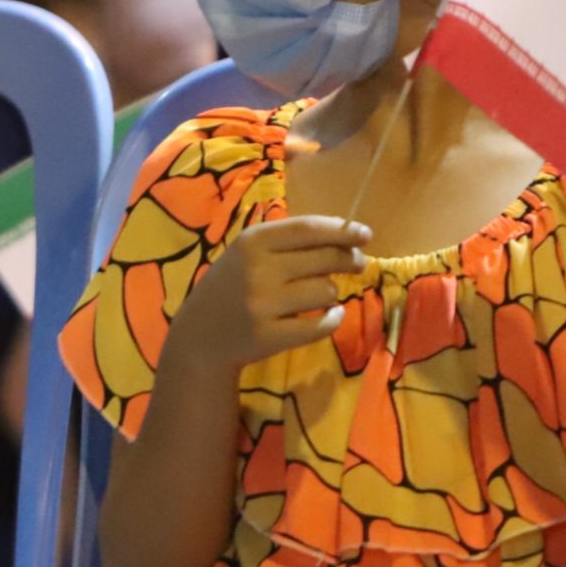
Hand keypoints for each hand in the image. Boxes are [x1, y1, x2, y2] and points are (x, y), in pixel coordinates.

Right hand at [167, 215, 370, 372]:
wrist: (199, 336)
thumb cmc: (231, 286)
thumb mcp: (247, 254)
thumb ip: (288, 241)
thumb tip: (347, 233)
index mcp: (252, 242)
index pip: (308, 229)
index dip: (342, 231)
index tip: (365, 234)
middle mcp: (257, 269)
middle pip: (324, 258)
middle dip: (349, 259)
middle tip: (357, 263)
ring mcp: (263, 305)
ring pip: (326, 291)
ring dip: (332, 292)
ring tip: (321, 295)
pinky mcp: (269, 336)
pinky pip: (321, 325)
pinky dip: (332, 320)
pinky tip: (330, 316)